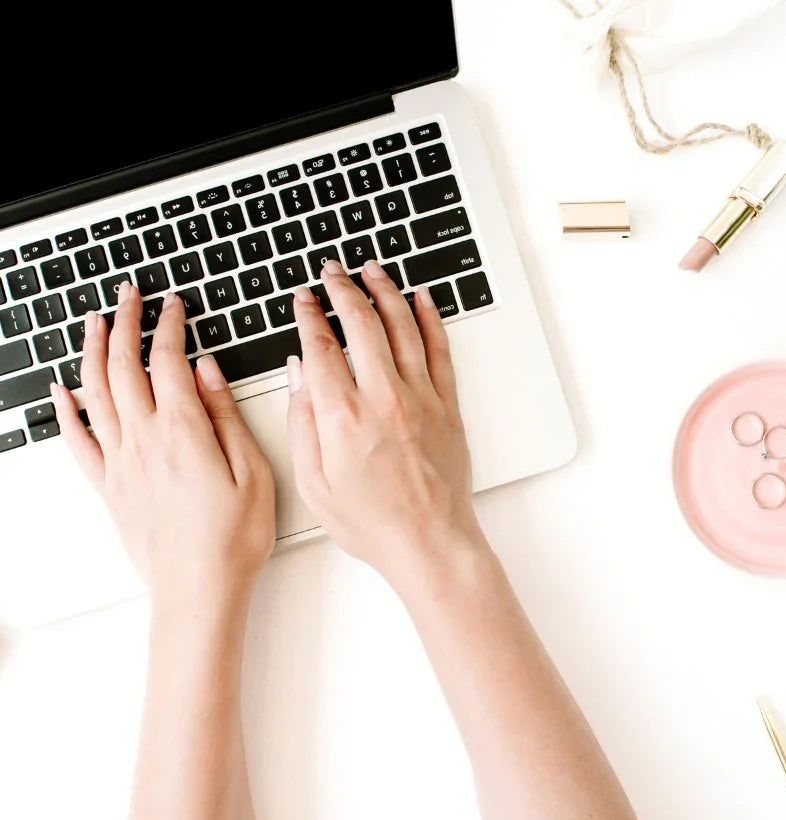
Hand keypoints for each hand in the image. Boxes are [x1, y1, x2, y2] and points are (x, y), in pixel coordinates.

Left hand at [52, 285, 275, 606]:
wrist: (197, 590)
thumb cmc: (232, 540)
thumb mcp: (253, 473)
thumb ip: (227, 418)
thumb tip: (208, 374)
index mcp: (182, 433)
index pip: (167, 361)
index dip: (169, 326)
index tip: (173, 305)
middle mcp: (143, 442)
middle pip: (123, 366)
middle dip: (125, 323)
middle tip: (129, 297)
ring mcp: (120, 464)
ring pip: (95, 392)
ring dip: (93, 350)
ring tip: (95, 323)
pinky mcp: (109, 487)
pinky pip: (77, 441)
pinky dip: (66, 411)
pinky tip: (61, 392)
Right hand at [287, 260, 481, 585]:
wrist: (428, 542)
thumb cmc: (371, 523)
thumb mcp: (312, 483)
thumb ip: (301, 423)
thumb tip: (298, 374)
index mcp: (342, 417)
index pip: (321, 346)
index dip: (309, 314)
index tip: (303, 298)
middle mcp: (383, 398)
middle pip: (361, 323)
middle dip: (342, 289)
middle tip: (332, 272)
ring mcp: (420, 399)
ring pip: (402, 326)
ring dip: (384, 292)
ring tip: (372, 271)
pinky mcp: (447, 407)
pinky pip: (439, 350)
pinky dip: (429, 319)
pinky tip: (421, 299)